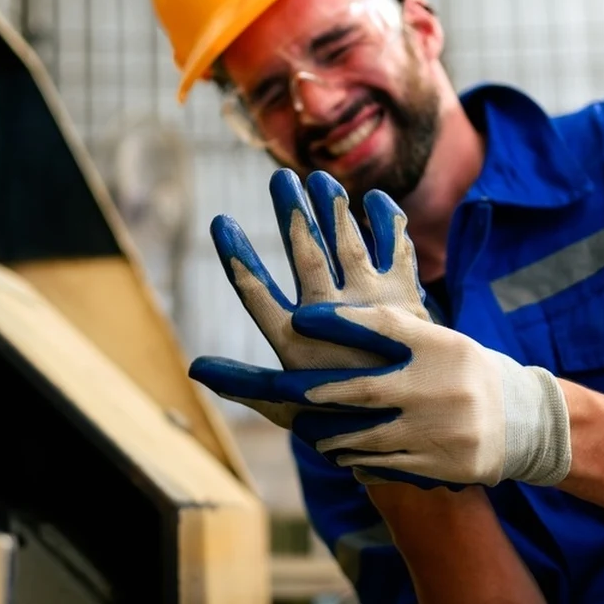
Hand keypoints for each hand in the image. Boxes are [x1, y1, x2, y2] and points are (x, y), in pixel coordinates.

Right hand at [190, 168, 433, 483]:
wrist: (408, 425)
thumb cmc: (336, 416)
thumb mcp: (286, 406)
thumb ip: (243, 382)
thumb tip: (194, 368)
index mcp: (298, 347)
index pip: (258, 295)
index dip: (238, 258)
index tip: (221, 222)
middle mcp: (335, 321)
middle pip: (308, 256)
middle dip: (292, 214)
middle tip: (280, 178)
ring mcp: (374, 307)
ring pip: (349, 246)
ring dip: (334, 209)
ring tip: (320, 179)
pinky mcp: (406, 300)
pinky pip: (397, 251)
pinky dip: (388, 223)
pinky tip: (376, 199)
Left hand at [194, 302, 573, 487]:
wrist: (524, 422)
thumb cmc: (464, 372)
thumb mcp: (436, 340)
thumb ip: (390, 328)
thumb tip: (324, 314)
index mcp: (438, 348)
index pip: (382, 327)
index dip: (338, 323)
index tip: (299, 319)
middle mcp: (438, 387)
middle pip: (362, 389)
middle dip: (318, 392)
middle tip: (285, 390)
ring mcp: (440, 430)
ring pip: (366, 436)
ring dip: (331, 434)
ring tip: (308, 429)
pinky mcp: (441, 465)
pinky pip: (385, 465)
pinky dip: (358, 460)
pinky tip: (342, 455)